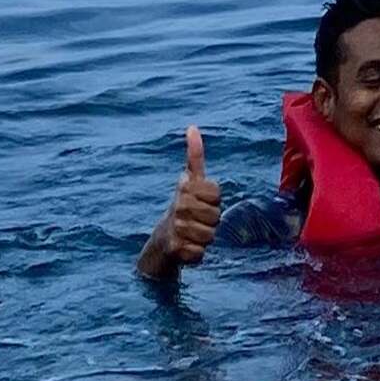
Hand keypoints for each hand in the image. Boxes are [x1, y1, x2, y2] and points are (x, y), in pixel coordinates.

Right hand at [137, 123, 221, 284]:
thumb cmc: (184, 207)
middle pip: (215, 216)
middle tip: (197, 220)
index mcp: (185, 186)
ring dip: (205, 238)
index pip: (216, 193)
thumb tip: (192, 127)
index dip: (214, 200)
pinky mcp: (175, 247)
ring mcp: (176, 225)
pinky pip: (201, 252)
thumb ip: (194, 156)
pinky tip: (186, 247)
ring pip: (210, 235)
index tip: (203, 200)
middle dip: (211, 221)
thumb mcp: (190, 181)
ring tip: (192, 233)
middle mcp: (178, 204)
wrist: (163, 239)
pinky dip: (197, 253)